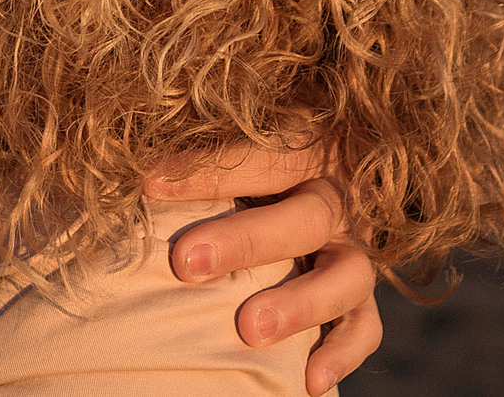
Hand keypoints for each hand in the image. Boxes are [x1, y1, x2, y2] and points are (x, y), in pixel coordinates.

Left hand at [152, 156, 381, 395]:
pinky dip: (342, 353)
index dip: (209, 171)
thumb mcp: (239, 133)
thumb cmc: (252, 157)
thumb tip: (138, 166)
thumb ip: (204, 146)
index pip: (264, 155)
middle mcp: (337, 195)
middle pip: (303, 217)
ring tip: (249, 331)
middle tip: (186, 264)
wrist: (319, 174)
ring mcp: (355, 246)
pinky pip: (365, 326)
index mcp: (308, 143)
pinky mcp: (362, 293)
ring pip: (346, 275)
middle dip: (245, 242)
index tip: (149, 185)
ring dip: (300, 304)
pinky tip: (309, 382)